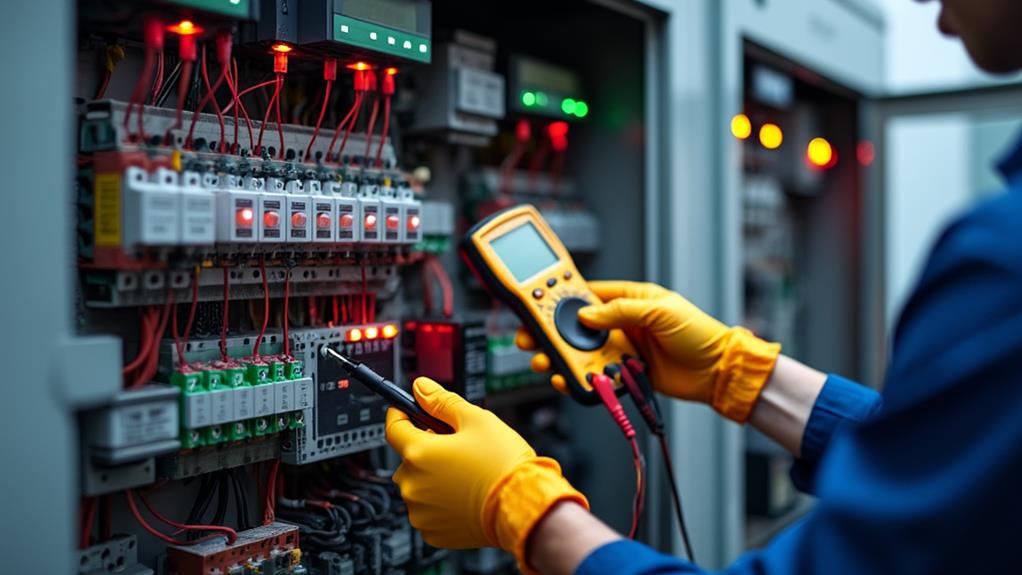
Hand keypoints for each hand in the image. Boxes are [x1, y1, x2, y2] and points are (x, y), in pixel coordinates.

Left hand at [386, 377, 587, 569]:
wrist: (523, 506)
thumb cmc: (503, 464)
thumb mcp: (476, 419)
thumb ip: (442, 401)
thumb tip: (421, 388)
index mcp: (419, 452)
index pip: (393, 428)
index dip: (400, 414)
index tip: (407, 410)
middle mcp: (412, 484)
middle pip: (408, 458)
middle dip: (425, 449)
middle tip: (455, 446)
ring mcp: (420, 511)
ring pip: (417, 485)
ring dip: (431, 477)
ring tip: (464, 473)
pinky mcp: (432, 532)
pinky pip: (427, 510)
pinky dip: (439, 502)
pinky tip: (463, 495)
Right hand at [517, 281, 780, 421]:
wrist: (719, 372)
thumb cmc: (698, 333)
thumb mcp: (660, 312)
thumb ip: (621, 312)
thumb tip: (586, 314)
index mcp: (631, 300)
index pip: (590, 294)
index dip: (564, 298)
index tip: (538, 303)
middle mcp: (624, 323)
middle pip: (579, 326)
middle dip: (552, 332)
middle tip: (529, 338)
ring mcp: (624, 349)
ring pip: (583, 352)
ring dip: (562, 357)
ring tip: (543, 362)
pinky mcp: (627, 373)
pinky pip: (597, 374)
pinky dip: (581, 378)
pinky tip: (567, 379)